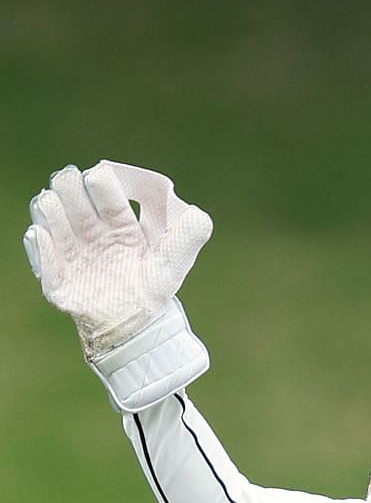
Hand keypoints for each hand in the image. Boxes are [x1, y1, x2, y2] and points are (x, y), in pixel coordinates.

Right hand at [25, 161, 212, 356]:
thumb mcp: (174, 260)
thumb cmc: (153, 287)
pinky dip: (38, 240)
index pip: (104, 189)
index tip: (98, 177)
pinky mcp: (56, 271)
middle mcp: (92, 229)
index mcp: (119, 221)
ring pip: (49, 213)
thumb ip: (190, 235)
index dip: (100, 180)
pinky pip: (39, 249)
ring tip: (52, 206)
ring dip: (50, 207)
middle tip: (70, 185)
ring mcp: (71, 247)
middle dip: (68, 185)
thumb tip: (199, 213)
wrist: (135, 325)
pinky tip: (42, 234)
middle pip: (70, 193)